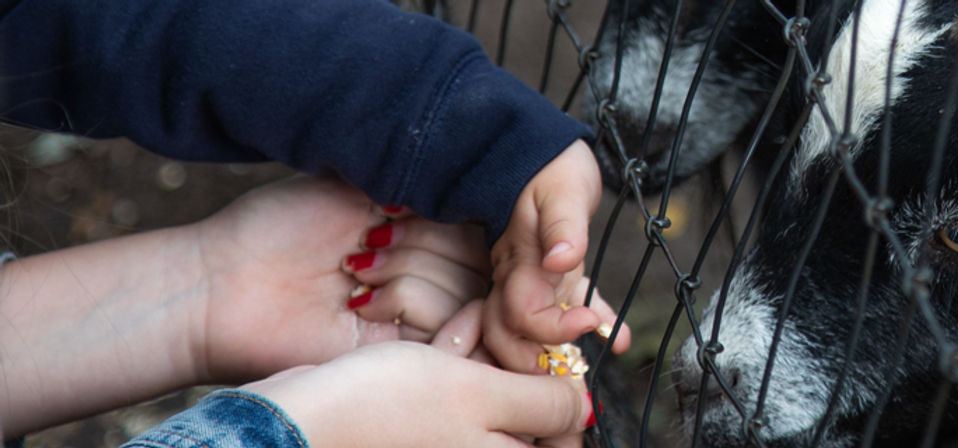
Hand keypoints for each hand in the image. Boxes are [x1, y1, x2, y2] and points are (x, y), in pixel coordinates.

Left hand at [192, 176, 490, 382]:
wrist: (223, 282)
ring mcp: (419, 313)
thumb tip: (480, 178)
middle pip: (482, 255)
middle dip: (427, 238)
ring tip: (353, 270)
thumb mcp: (359, 181)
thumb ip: (424, 179)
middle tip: (367, 241)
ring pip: (467, 288)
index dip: (457, 207)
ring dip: (407, 270)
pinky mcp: (403, 351)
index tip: (403, 204)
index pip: (483, 220)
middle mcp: (430, 271)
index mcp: (423, 229)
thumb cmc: (278, 226)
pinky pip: (443, 325)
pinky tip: (358, 299)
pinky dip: (405, 300)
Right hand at [243, 303, 593, 446]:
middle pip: (524, 407)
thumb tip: (585, 409)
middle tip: (526, 323)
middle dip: (523, 360)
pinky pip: (450, 382)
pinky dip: (456, 349)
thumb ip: (543, 405)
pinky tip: (459, 320)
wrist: (295, 415)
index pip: (562, 436)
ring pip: (488, 388)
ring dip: (492, 347)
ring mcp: (440, 438)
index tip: (563, 350)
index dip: (568, 390)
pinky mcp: (411, 418)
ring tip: (493, 314)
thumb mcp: (483, 400)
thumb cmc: (384, 410)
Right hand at [483, 139, 630, 372]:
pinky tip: (618, 335)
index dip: (551, 330)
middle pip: (509, 338)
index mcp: (518, 263)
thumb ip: (563, 227)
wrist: (537, 151)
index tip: (590, 322)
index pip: (521, 316)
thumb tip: (564, 260)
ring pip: (529, 333)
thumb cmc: (551, 166)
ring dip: (558, 355)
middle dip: (537, 365)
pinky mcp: (550, 276)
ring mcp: (531, 280)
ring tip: (592, 367)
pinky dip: (591, 325)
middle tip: (576, 379)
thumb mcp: (562, 190)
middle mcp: (518, 279)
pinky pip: (563, 310)